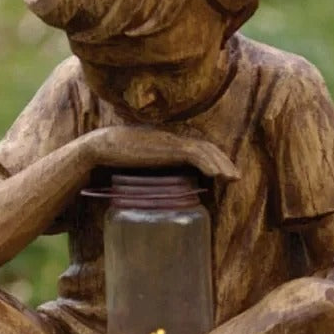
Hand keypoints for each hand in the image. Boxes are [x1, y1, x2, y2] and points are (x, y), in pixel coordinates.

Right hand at [82, 126, 239, 180]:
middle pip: (205, 148)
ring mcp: (169, 141)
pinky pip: (195, 154)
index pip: (196, 148)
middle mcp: (170, 139)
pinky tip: (216, 175)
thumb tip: (153, 194)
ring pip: (204, 150)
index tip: (220, 176)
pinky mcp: (167, 147)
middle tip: (234, 178)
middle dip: (223, 162)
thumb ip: (149, 175)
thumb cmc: (112, 161)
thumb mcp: (136, 169)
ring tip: (231, 179)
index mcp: (165, 143)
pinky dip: (208, 163)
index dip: (211, 160)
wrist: (99, 149)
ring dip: (221, 164)